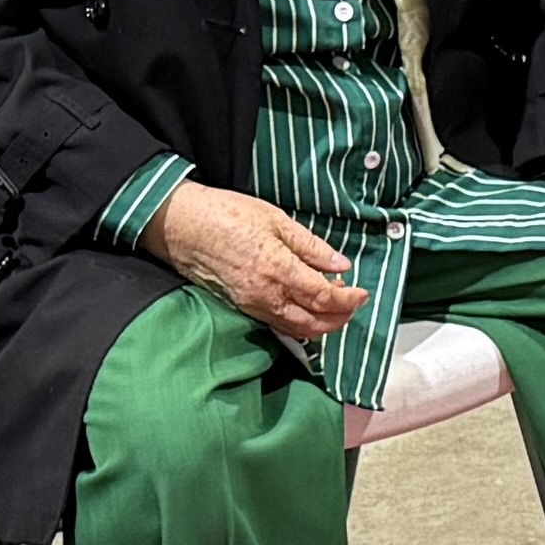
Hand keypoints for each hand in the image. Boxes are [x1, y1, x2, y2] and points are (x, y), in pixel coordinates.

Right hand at [144, 180, 366, 342]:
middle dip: (340, 318)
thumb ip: (311, 246)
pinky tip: (306, 309)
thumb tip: (340, 264)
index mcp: (280, 270)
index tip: (362, 293)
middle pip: (315, 323)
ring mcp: (253, 305)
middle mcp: (268, 295)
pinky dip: (299, 324)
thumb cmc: (225, 214)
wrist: (182, 226)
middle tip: (353, 303)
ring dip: (321, 325)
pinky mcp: (242, 307)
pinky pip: (278, 324)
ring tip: (334, 309)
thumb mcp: (276, 220)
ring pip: (297, 329)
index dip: (349, 300)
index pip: (325, 298)